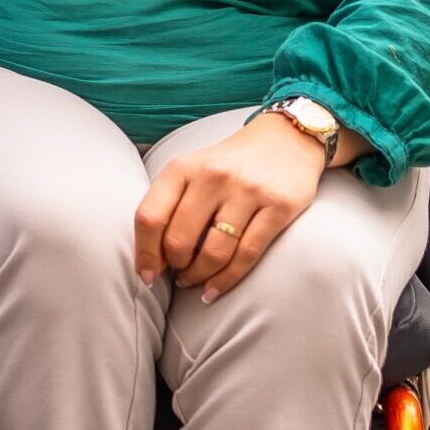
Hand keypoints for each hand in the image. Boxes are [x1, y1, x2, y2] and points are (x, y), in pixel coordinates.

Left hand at [133, 115, 326, 301]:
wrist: (285, 139)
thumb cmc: (228, 165)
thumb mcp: (191, 171)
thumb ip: (168, 206)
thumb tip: (150, 261)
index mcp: (183, 167)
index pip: (150, 216)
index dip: (144, 253)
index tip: (147, 275)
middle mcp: (213, 176)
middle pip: (180, 239)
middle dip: (175, 266)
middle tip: (179, 274)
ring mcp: (247, 191)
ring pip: (214, 252)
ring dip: (199, 276)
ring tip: (195, 281)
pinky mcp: (278, 206)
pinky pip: (247, 254)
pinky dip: (226, 280)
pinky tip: (214, 290)